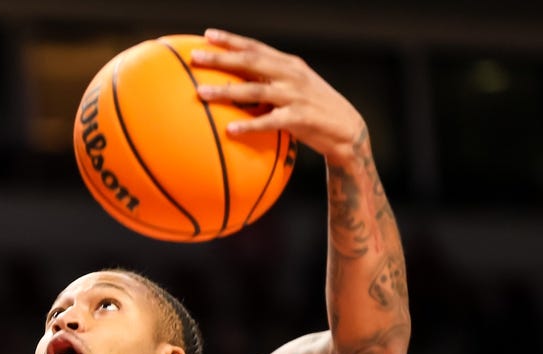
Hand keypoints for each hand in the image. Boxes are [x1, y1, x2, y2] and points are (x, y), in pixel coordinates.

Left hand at [191, 29, 366, 164]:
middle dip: (220, 58)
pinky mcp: (299, 119)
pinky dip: (249, 125)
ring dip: (225, 91)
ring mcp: (295, 96)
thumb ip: (271, 82)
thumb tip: (238, 84)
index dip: (231, 40)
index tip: (207, 35)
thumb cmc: (314, 109)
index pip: (255, 47)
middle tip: (195, 58)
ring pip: (254, 90)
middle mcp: (290, 75)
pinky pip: (268, 121)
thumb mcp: (295, 87)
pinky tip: (230, 129)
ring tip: (201, 93)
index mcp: (288, 64)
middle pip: (250, 62)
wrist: (347, 129)